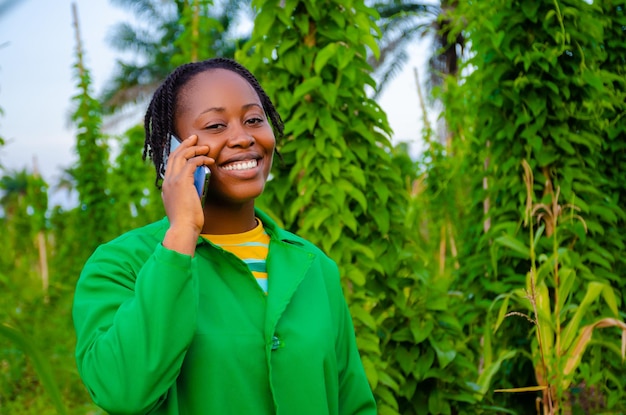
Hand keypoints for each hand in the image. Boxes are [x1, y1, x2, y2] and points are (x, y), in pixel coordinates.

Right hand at [161, 135, 213, 254]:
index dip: (179, 154)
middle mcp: (167, 181)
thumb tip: (197, 189)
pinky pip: (192, 163)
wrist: (183, 228)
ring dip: (194, 149)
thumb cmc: (186, 222)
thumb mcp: (185, 205)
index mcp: (167, 186)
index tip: (188, 148)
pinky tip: (209, 160)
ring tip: (205, 147)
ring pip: (182, 156)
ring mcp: (173, 181)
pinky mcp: (182, 182)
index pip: (171, 164)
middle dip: (185, 144)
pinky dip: (201, 159)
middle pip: (174, 156)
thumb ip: (188, 195)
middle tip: (194, 137)